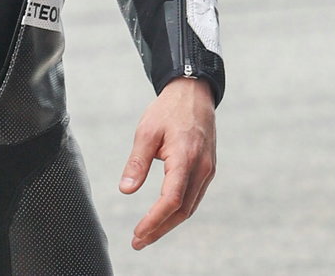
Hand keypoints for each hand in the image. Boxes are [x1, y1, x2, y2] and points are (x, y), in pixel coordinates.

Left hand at [119, 76, 216, 249]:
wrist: (194, 93)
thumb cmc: (168, 110)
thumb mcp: (146, 131)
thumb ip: (137, 162)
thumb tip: (126, 190)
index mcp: (185, 158)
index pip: (171, 200)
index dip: (154, 221)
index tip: (138, 233)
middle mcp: (201, 168)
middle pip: (182, 210)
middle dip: (160, 229)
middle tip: (138, 242)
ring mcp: (207, 169)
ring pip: (190, 206)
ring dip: (169, 223)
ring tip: (147, 234)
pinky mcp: (208, 168)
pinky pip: (194, 196)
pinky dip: (179, 211)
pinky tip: (164, 216)